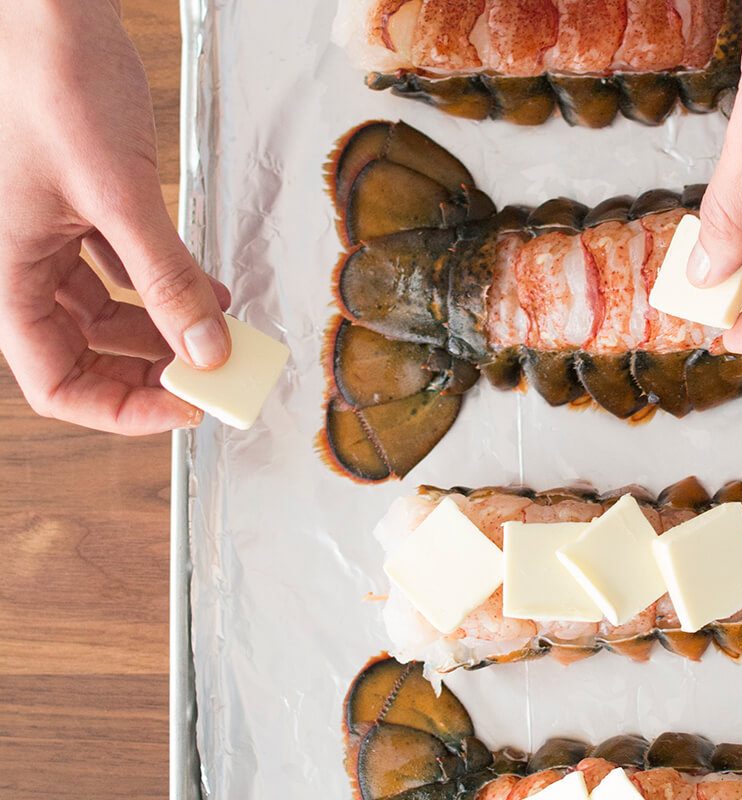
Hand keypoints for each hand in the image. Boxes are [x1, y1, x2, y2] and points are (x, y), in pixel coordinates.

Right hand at [0, 0, 230, 433]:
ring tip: (227, 335)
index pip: (56, 382)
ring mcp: (47, 238)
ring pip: (109, 312)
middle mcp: (21, 265)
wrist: (48, 12)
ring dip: (168, 326)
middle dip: (156, 368)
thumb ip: (165, 277)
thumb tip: (208, 349)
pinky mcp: (78, 210)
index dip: (122, 407)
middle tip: (220, 374)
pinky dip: (166, 283)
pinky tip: (212, 291)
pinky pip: (122, 267)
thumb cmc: (52, 83)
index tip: (189, 406)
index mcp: (6, 275)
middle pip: (87, 352)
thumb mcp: (118, 193)